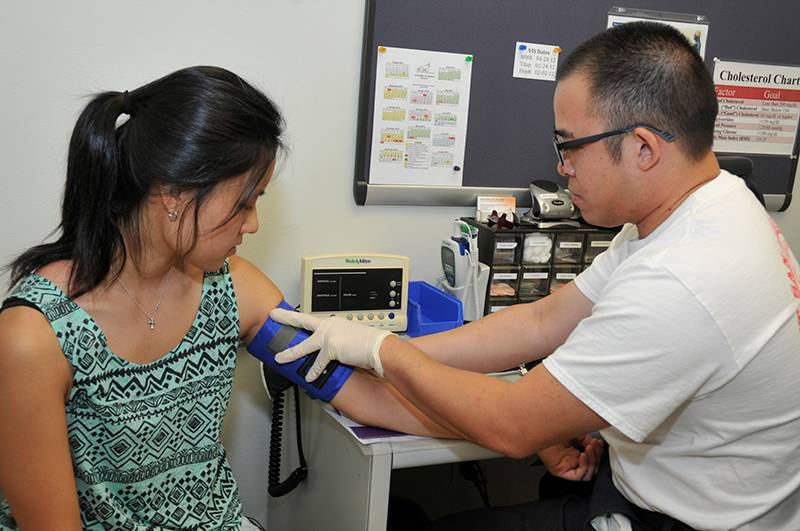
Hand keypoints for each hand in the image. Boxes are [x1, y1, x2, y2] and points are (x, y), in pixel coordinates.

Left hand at [270, 308, 392, 380]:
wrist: (379, 347)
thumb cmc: (369, 344)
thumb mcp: (350, 338)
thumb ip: (336, 343)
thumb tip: (328, 355)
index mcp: (334, 322)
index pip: (312, 321)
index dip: (300, 320)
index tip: (290, 317)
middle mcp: (330, 326)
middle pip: (303, 321)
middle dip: (286, 317)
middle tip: (273, 314)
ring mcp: (329, 336)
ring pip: (304, 345)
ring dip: (290, 353)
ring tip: (279, 358)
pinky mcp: (331, 348)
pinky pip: (318, 363)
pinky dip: (314, 372)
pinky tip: (309, 377)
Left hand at [538, 434, 603, 481]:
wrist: (539, 428)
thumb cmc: (552, 428)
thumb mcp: (576, 433)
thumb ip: (587, 440)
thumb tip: (597, 445)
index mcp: (574, 453)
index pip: (592, 459)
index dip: (598, 452)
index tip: (599, 443)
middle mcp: (571, 461)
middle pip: (592, 467)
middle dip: (596, 455)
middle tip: (595, 445)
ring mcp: (566, 467)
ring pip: (587, 474)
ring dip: (592, 461)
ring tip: (589, 449)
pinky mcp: (560, 472)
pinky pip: (577, 476)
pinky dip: (583, 467)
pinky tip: (582, 455)